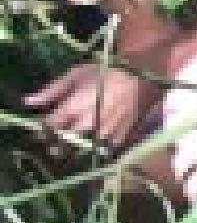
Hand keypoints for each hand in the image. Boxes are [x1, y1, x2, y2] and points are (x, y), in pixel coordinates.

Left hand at [25, 65, 158, 151]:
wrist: (142, 76)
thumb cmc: (106, 71)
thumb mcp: (76, 75)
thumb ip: (52, 91)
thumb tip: (27, 102)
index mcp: (72, 108)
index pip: (49, 127)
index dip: (42, 130)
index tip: (42, 130)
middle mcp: (87, 124)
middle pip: (64, 144)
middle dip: (57, 145)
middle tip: (55, 143)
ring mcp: (105, 133)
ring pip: (83, 150)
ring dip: (76, 149)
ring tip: (75, 146)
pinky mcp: (120, 138)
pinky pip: (103, 150)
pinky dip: (97, 148)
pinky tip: (96, 142)